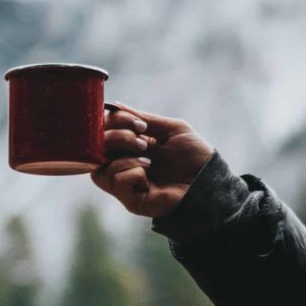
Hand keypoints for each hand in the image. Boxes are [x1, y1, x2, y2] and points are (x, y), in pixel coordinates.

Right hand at [91, 102, 214, 219]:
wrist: (209, 183)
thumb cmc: (195, 157)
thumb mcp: (170, 129)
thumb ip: (143, 118)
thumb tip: (114, 106)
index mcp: (131, 146)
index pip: (104, 132)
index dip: (113, 122)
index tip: (138, 123)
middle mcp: (123, 164)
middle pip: (96, 148)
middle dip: (117, 137)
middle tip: (142, 140)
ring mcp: (125, 183)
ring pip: (99, 167)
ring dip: (123, 156)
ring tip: (147, 158)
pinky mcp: (130, 199)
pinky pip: (115, 181)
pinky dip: (130, 172)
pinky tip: (147, 174)